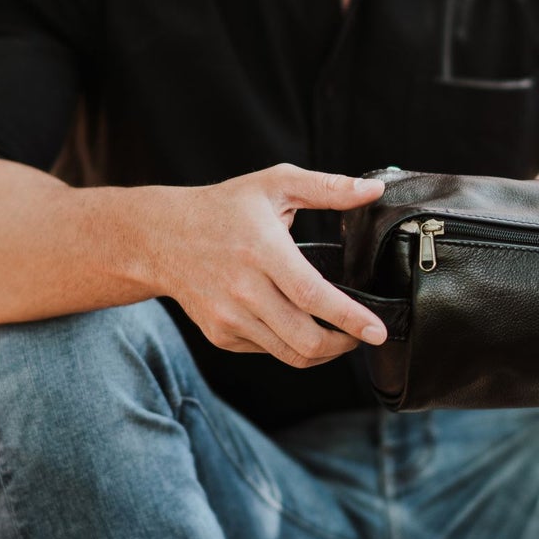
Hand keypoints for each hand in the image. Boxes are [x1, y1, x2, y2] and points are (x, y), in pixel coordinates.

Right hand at [148, 164, 388, 366]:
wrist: (161, 237)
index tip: (377, 330)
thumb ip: (328, 187)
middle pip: (305, 338)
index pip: (313, 296)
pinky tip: (299, 325)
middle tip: (363, 333)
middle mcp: (244, 290)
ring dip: (323, 351)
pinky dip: (292, 345)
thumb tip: (374, 189)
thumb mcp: (275, 184)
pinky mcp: (221, 334)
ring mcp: (229, 317)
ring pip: (290, 354)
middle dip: (344, 345)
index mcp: (263, 251)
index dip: (350, 318)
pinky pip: (269, 351)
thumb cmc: (224, 208)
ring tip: (340, 335)